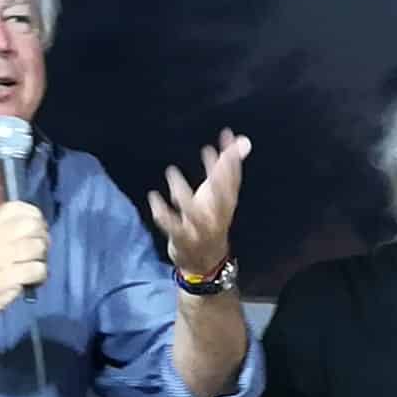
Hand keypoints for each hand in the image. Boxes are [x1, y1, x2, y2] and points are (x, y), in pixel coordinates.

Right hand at [0, 201, 48, 331]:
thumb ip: (7, 230)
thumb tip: (38, 226)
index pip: (20, 207)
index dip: (34, 216)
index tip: (33, 231)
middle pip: (34, 225)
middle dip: (42, 238)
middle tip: (37, 252)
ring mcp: (2, 257)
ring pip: (39, 247)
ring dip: (41, 260)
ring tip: (31, 268)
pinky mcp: (9, 277)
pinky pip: (38, 269)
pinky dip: (39, 277)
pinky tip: (30, 282)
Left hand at [148, 129, 251, 276]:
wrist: (206, 261)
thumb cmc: (211, 219)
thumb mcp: (219, 195)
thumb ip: (226, 168)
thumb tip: (243, 140)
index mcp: (227, 204)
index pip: (233, 179)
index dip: (232, 159)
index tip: (226, 135)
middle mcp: (217, 216)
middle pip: (221, 195)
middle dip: (217, 174)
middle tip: (208, 150)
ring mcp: (200, 229)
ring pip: (193, 211)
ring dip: (182, 191)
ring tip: (171, 172)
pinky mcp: (183, 239)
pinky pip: (172, 226)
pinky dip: (162, 213)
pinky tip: (154, 198)